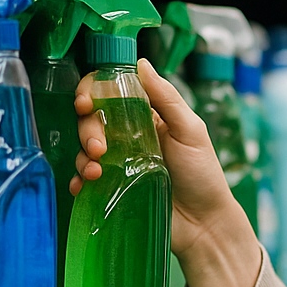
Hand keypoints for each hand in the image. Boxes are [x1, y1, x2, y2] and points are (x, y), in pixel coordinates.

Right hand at [71, 58, 261, 286]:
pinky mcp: (114, 189)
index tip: (87, 104)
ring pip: (86, 149)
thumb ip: (167, 98)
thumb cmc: (204, 176)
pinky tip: (85, 186)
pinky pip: (86, 180)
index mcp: (148, 118)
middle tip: (99, 148)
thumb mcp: (191, 132)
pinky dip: (80, 180)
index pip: (110, 93)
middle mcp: (130, 137)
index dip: (92, 92)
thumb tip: (141, 63)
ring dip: (83, 156)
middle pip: (92, 120)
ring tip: (97, 171)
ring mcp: (120, 164)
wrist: (206, 224)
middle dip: (88, 129)